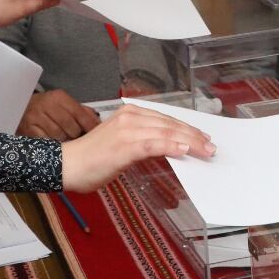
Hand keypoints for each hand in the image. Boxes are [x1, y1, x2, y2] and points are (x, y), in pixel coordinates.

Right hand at [18, 88, 99, 140]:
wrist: (21, 108)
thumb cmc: (47, 107)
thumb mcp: (63, 103)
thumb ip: (81, 111)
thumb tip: (97, 123)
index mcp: (59, 97)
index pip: (79, 113)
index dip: (90, 125)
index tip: (96, 134)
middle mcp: (47, 105)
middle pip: (70, 126)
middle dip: (77, 135)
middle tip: (79, 139)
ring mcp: (36, 118)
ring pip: (59, 136)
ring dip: (65, 142)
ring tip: (67, 142)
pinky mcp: (28, 130)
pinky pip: (46, 142)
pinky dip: (53, 145)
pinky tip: (55, 145)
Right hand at [59, 104, 215, 192]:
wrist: (68, 165)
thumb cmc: (93, 158)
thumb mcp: (122, 144)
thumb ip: (144, 142)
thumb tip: (170, 148)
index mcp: (131, 113)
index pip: (166, 120)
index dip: (187, 129)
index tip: (203, 138)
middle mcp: (131, 117)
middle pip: (170, 125)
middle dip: (193, 135)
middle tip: (210, 146)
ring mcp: (127, 129)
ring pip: (166, 133)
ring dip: (189, 142)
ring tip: (204, 150)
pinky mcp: (124, 145)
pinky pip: (153, 144)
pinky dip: (171, 146)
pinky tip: (185, 150)